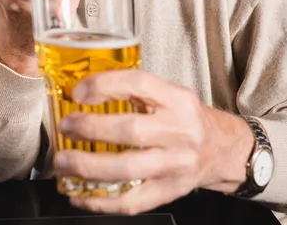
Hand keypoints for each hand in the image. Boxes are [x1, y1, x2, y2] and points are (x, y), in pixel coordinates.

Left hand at [53, 70, 253, 213]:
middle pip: (130, 130)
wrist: (222, 149)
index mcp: (177, 99)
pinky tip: (80, 194)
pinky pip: (131, 202)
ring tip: (64, 162)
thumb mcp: (170, 94)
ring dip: (88, 167)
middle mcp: (179, 131)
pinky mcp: (169, 192)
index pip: (139, 83)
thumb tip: (86, 90)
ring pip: (127, 169)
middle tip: (66, 127)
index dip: (104, 85)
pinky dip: (100, 202)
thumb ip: (136, 90)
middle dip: (90, 129)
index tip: (78, 92)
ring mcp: (175, 165)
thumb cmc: (187, 118)